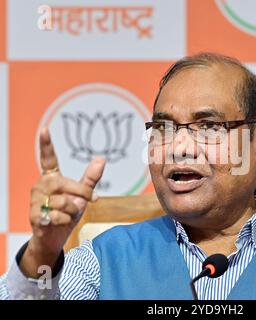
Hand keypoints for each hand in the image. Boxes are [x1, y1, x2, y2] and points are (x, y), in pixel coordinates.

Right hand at [20, 127, 105, 277]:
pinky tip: (59, 222)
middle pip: (64, 183)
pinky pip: (57, 215)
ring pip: (62, 201)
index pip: (48, 158)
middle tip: (88, 201)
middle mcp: (40, 185)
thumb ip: (90, 178)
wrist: (56, 237)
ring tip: (67, 214)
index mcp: (52, 177)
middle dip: (80, 193)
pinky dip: (64, 220)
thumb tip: (102, 158)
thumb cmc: (68, 212)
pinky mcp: (34, 215)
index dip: (46, 144)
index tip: (45, 129)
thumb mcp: (82, 195)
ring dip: (72, 211)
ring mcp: (35, 200)